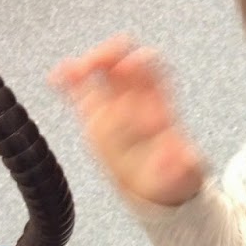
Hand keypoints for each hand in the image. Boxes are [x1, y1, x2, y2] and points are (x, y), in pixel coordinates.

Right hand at [50, 36, 204, 206]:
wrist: (160, 189)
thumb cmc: (177, 177)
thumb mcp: (188, 175)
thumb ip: (184, 166)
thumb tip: (178, 158)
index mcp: (161, 104)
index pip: (153, 67)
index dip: (141, 60)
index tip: (128, 67)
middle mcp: (137, 98)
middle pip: (122, 59)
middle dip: (108, 55)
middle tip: (93, 66)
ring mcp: (115, 104)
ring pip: (99, 72)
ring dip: (84, 66)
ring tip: (70, 72)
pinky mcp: (96, 117)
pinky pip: (81, 93)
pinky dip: (68, 82)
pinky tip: (56, 79)